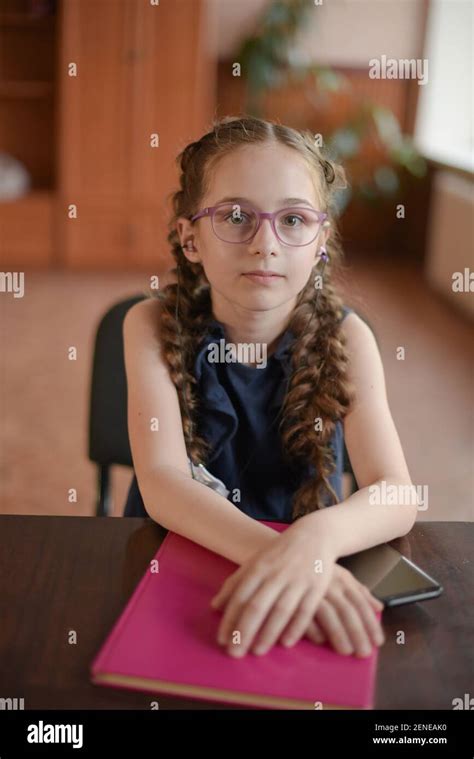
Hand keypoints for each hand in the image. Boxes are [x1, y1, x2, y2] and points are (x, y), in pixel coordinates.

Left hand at [210, 522, 337, 656]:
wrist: (315, 534)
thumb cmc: (279, 552)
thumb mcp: (255, 562)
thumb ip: (235, 583)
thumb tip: (214, 606)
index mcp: (258, 568)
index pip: (240, 597)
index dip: (230, 619)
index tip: (222, 640)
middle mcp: (276, 574)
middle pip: (257, 606)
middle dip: (244, 631)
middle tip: (234, 653)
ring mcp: (297, 580)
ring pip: (280, 611)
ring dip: (268, 633)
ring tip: (257, 652)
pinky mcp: (316, 587)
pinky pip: (305, 611)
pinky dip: (296, 628)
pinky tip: (286, 643)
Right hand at [293, 564, 384, 657]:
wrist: (284, 552)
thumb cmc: (315, 568)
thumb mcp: (339, 575)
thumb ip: (359, 591)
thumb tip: (379, 607)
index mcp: (341, 580)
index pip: (360, 603)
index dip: (370, 623)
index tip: (378, 642)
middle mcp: (328, 584)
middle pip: (346, 610)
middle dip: (357, 633)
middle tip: (364, 653)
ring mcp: (310, 590)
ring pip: (327, 613)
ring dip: (337, 633)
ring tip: (346, 652)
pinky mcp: (292, 596)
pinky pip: (304, 614)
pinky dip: (312, 627)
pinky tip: (319, 641)